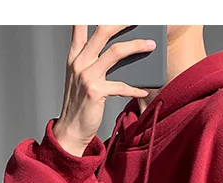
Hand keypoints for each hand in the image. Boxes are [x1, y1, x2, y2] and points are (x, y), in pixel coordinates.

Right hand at [52, 25, 155, 156]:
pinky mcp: (96, 92)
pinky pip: (122, 85)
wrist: (71, 130)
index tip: (108, 8)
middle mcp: (79, 62)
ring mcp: (87, 76)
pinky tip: (144, 89)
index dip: (92, 13)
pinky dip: (135, 88)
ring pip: (116, 52)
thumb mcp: (80, 77)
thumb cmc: (80, 104)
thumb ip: (91, 58)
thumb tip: (117, 48)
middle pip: (103, 31)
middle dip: (123, 21)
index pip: (80, 25)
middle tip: (138, 17)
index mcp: (75, 56)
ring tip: (151, 45)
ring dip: (137, 46)